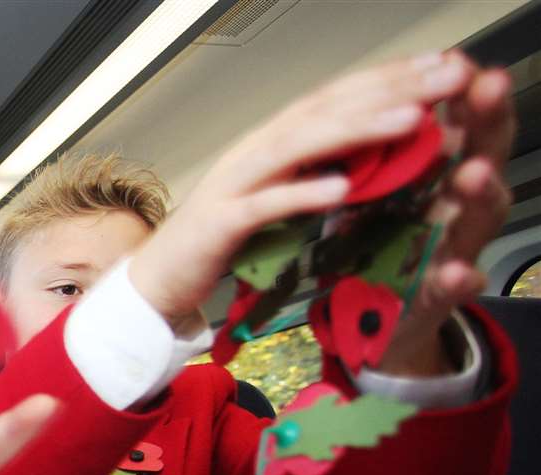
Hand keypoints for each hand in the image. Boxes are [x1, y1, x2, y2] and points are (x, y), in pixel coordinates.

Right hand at [130, 51, 476, 325]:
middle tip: (445, 77)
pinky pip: (266, 205)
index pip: (335, 98)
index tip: (442, 67)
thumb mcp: (277, 197)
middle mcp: (252, 152)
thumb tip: (373, 154)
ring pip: (300, 147)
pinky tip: (342, 187)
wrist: (156, 281)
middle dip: (388, 91)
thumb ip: (316, 172)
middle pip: (324, 111)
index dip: (388, 78)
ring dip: (358, 131)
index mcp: (270, 143)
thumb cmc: (218, 240)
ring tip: (410, 120)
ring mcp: (234, 185)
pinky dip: (303, 194)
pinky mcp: (220, 224)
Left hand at [380, 60, 513, 376]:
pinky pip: (457, 287)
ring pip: (482, 217)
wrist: (383, 320)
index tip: (461, 63)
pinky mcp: (441, 296)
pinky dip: (458, 279)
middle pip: (486, 156)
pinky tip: (455, 272)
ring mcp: (458, 250)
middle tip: (486, 89)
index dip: (466, 94)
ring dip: (481, 192)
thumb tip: (379, 105)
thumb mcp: (383, 197)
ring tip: (471, 174)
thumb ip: (388, 158)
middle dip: (488, 123)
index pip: (462, 126)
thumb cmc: (386, 247)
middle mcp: (461, 207)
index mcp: (443, 176)